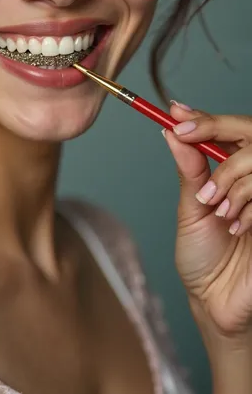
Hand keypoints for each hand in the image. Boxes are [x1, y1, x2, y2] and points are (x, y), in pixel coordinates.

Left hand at [163, 104, 251, 337]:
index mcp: (233, 174)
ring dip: (230, 179)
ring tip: (215, 208)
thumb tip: (172, 132)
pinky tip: (236, 227)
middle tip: (188, 137)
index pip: (228, 131)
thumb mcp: (191, 210)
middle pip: (250, 133)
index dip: (205, 117)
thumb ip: (190, 170)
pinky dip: (248, 206)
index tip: (176, 112)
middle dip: (215, 132)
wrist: (218, 305)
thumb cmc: (203, 259)